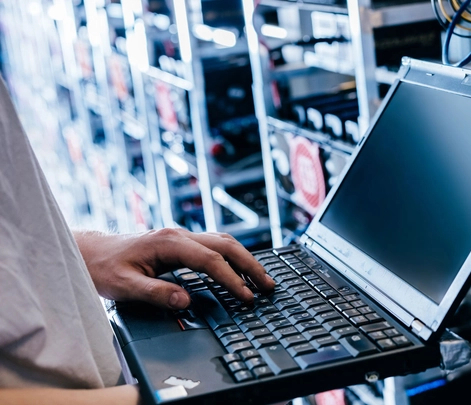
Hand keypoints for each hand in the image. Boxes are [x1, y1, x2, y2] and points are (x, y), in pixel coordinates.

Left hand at [73, 228, 274, 309]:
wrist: (91, 253)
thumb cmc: (105, 268)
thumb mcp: (124, 286)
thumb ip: (156, 293)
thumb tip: (186, 301)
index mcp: (168, 242)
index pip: (210, 260)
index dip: (231, 279)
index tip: (246, 297)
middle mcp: (179, 235)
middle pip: (226, 244)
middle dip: (250, 265)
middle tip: (269, 286)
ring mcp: (182, 236)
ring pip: (224, 241)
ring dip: (246, 259)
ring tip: (262, 279)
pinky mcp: (182, 243)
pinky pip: (216, 245)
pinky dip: (234, 256)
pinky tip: (241, 269)